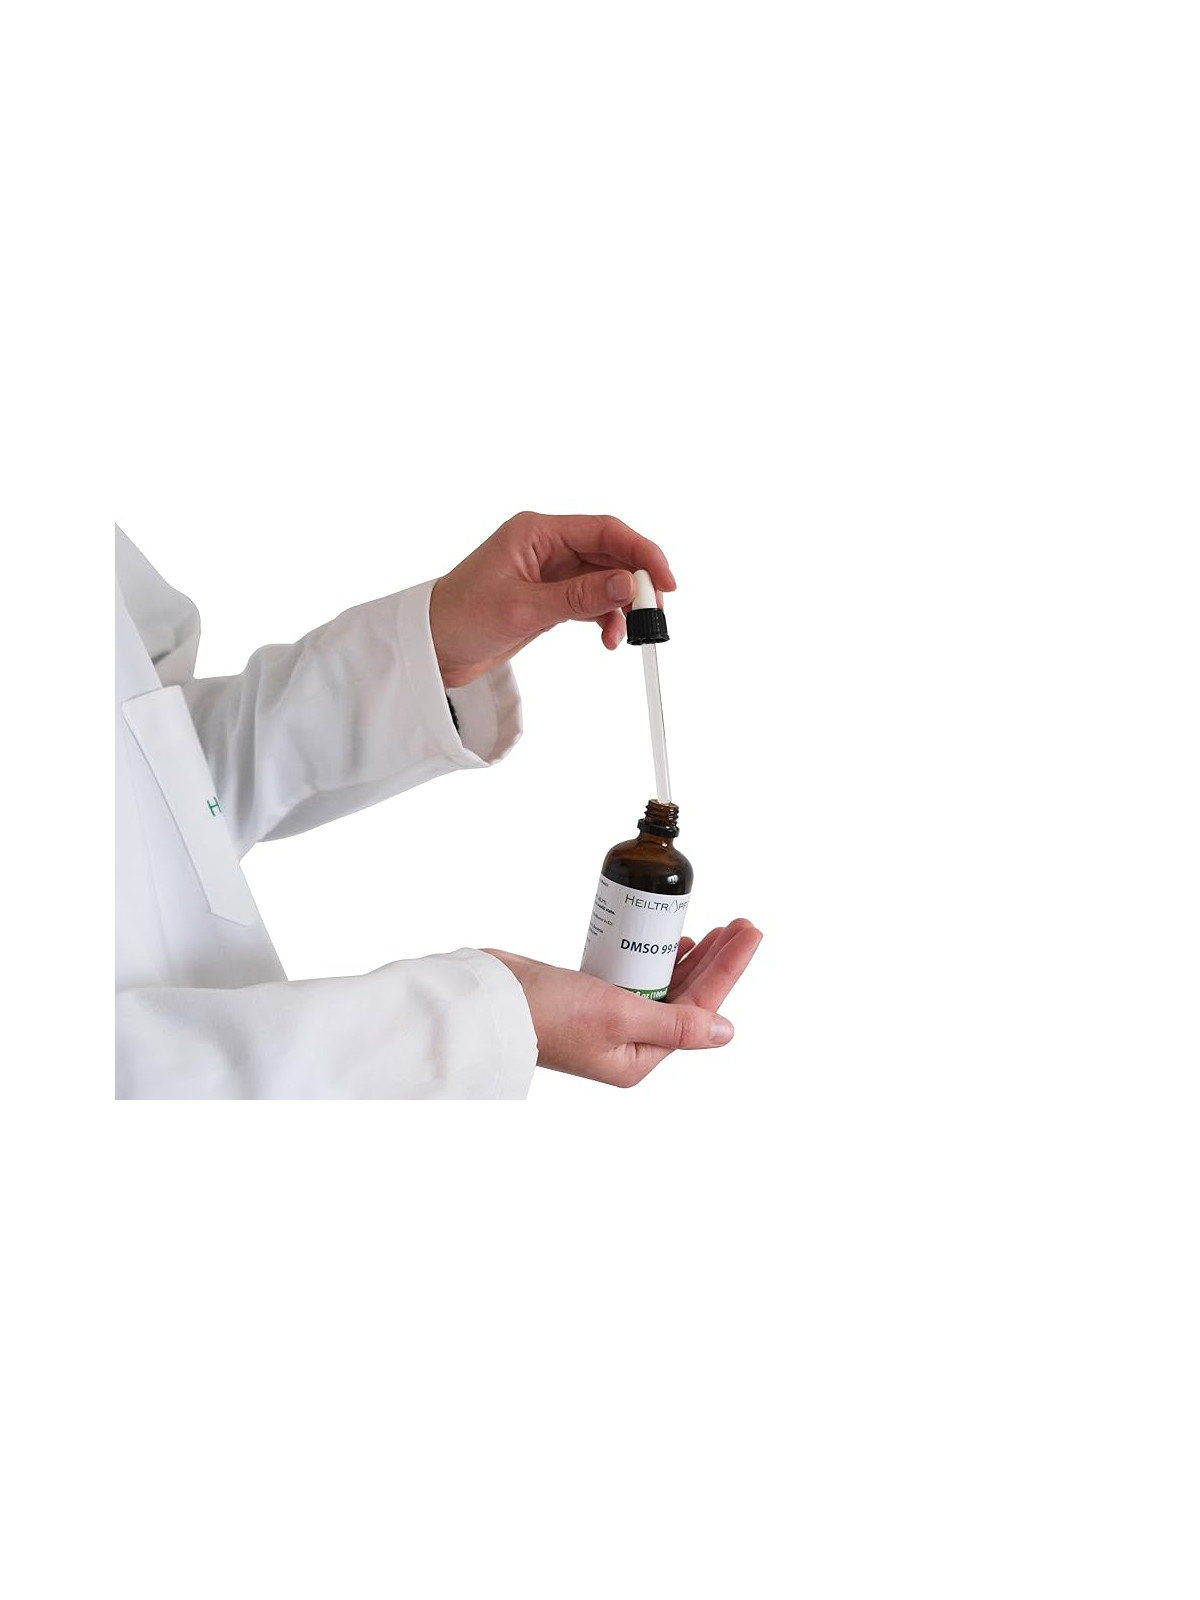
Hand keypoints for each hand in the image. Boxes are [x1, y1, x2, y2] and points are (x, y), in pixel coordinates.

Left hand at [429, 510, 674, 687]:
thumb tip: (628, 585)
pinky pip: (591, 601)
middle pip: (611, 554)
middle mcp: (546, 546)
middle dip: (637, 583)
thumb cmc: (460, 618)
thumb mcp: (523, 608)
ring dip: (622, 606)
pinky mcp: (550, 598)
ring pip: (605, 580)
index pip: (604, 531)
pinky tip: (608, 638)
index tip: (664, 581)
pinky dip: (605, 618)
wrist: (430, 649)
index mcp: (536, 531)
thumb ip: (578, 597)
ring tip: (626, 636)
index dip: (641, 552)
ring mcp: (550, 573)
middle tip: (654, 615)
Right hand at [484, 920, 762, 1087]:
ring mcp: (610, 1020)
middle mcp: (628, 1043)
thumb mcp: (618, 1016)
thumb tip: (725, 1032)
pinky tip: (673, 942)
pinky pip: (638, 977)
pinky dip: (657, 958)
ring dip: (692, 958)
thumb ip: (674, 1024)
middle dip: (718, 960)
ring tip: (718, 931)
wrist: (487, 1000)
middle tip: (742, 925)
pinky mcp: (591, 997)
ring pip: (666, 985)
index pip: (699, 1008)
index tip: (749, 933)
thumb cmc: (545, 1013)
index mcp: (637, 1058)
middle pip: (689, 996)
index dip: (728, 968)